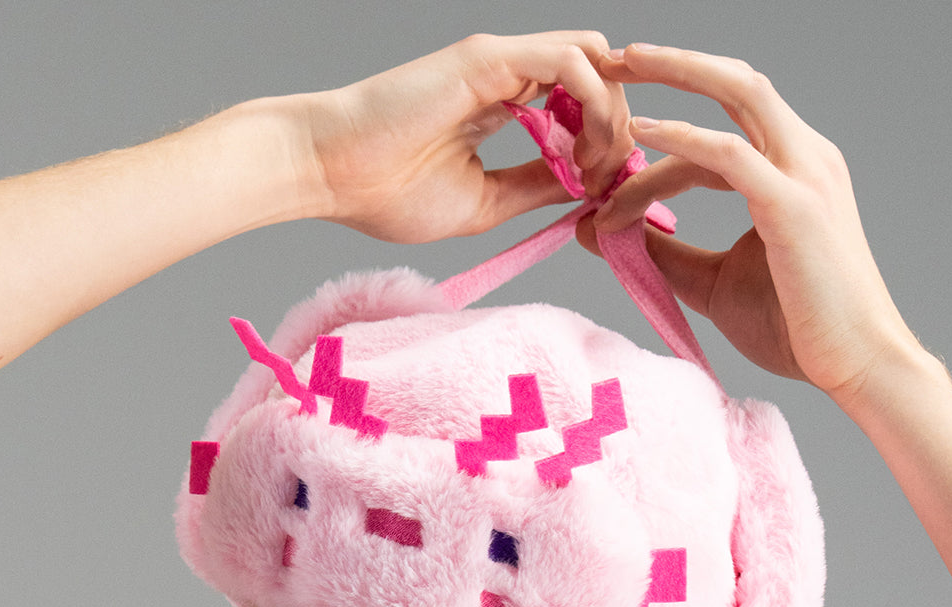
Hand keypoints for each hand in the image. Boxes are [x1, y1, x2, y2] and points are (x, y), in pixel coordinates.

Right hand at [289, 32, 633, 242]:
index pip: (580, 104)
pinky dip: (594, 102)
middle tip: (609, 183)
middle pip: (599, 77)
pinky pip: (570, 60)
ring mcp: (501, 60)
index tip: (605, 194)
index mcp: (503, 103)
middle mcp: (508, 73)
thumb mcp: (484, 203)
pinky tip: (583, 150)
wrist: (331, 172)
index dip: (607, 145)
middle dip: (620, 130)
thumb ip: (536, 187)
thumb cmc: (386, 192)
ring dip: (612, 115)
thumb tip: (585, 187)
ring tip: (596, 169)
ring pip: (595, 60)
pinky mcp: (490, 58)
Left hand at [575, 44, 918, 400]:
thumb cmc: (795, 327)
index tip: (606, 163)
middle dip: (673, 62)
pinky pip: (732, 155)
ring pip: (739, 95)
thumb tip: (596, 231)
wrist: (856, 365)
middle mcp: (803, 157)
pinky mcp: (795, 206)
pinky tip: (644, 133)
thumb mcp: (711, 283)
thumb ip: (662, 253)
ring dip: (676, 75)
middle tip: (610, 59)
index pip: (721, 129)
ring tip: (618, 69)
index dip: (662, 137)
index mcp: (791, 170)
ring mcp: (804, 175)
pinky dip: (685, 138)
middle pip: (736, 82)